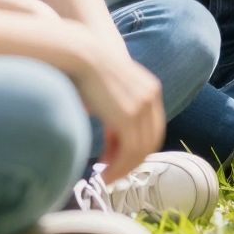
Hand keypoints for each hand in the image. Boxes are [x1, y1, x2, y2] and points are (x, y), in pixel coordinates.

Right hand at [67, 40, 164, 179]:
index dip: (138, 149)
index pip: (153, 129)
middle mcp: (151, 97)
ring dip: (124, 169)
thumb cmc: (87, 75)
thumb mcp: (109, 97)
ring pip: (140, 151)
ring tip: (107, 178)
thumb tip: (112, 147)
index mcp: (150, 90)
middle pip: (150, 142)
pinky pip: (130, 151)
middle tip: (114, 175)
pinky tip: (105, 174)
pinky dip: (119, 167)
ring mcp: (142, 107)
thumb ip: (116, 118)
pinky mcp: (129, 116)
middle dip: (132, 163)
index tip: (119, 160)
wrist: (81, 56)